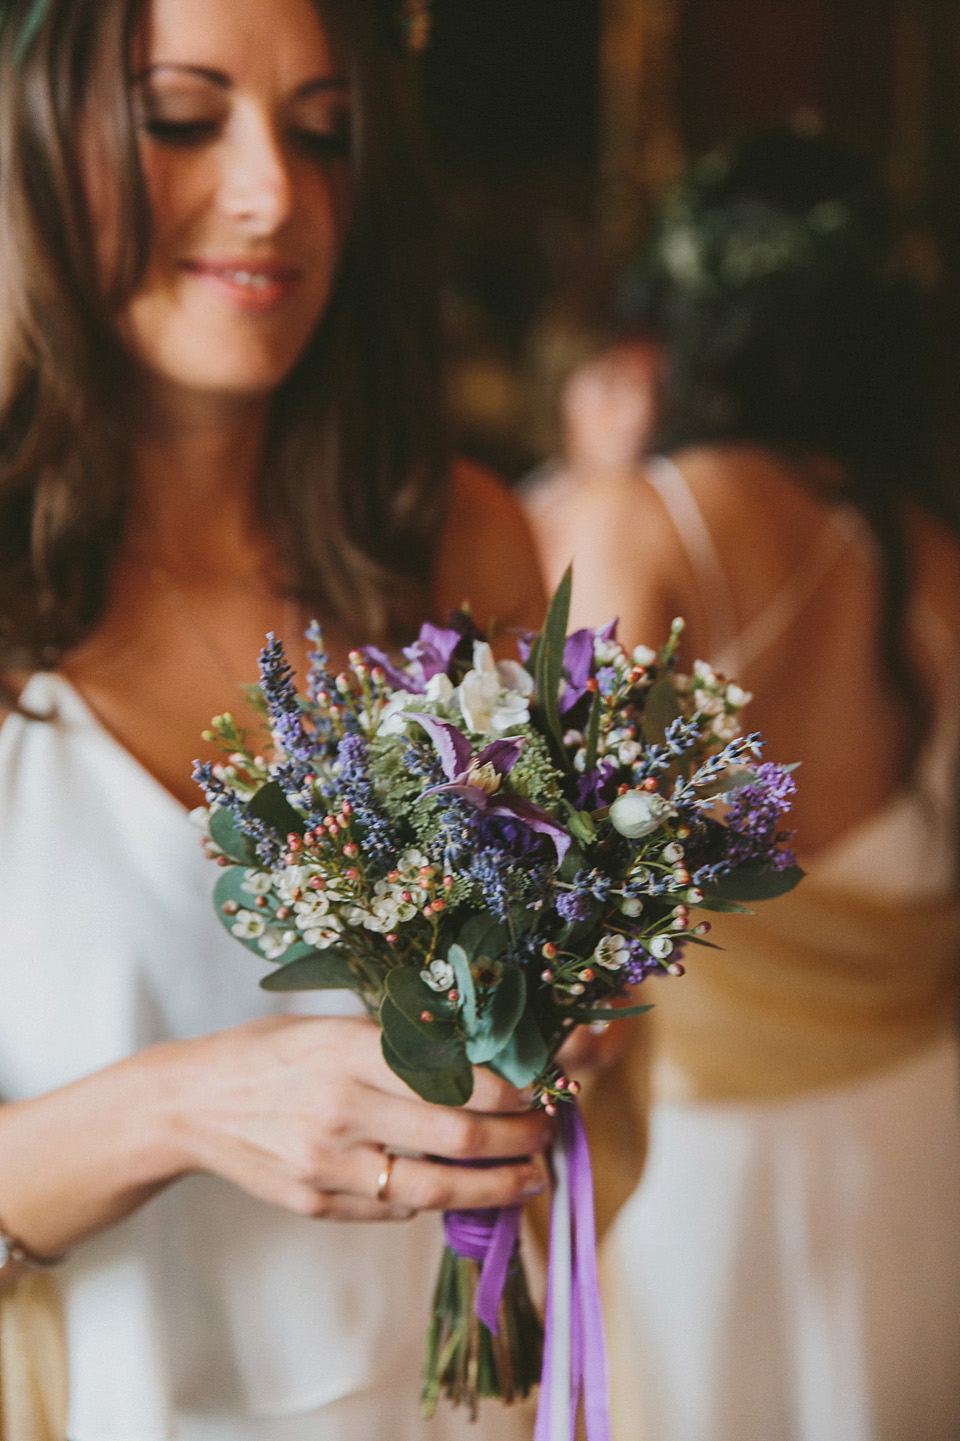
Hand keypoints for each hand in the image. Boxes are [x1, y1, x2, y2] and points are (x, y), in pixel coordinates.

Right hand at [168, 1015, 551, 1221]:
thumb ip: (397, 1044)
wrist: (191, 1102)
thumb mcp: (332, 1025)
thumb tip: (482, 1058)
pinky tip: (461, 1190)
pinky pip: (394, 1208)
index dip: (510, 1092)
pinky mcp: (316, 1203)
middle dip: (518, 1139)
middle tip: (546, 1133)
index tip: (539, 1089)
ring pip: (435, 1188)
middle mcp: (341, 1107)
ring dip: (496, 1187)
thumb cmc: (272, 1052)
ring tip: (529, 1178)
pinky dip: (434, 1200)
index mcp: (350, 1049)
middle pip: (458, 1137)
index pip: (453, 1077)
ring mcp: (327, 1163)